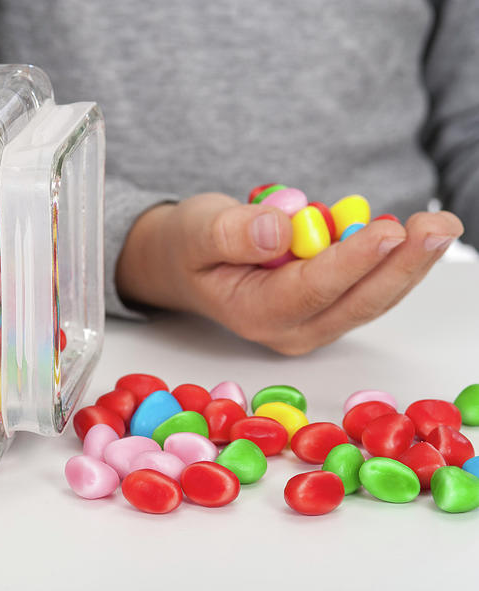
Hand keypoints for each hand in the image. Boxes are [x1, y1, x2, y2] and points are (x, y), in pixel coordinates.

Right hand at [115, 193, 463, 354]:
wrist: (184, 263)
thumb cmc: (188, 244)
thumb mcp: (195, 229)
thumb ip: (230, 232)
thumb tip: (280, 231)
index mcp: (253, 314)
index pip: (312, 289)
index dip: (352, 261)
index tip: (389, 230)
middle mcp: (290, 329)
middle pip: (356, 302)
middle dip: (402, 265)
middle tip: (439, 227)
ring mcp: (313, 323)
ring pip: (371, 298)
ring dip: (408, 264)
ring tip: (438, 225)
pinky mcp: (329, 308)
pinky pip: (368, 288)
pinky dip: (394, 261)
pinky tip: (415, 232)